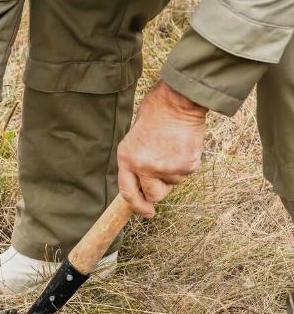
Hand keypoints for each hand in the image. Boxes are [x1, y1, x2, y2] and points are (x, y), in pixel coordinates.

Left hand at [117, 81, 206, 217]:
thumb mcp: (133, 137)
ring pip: (172, 184)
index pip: (127, 192)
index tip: (146, 212)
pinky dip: (185, 164)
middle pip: (153, 195)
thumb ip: (135, 160)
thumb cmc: (155, 114)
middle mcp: (144, 167)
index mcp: (127, 159)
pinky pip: (185, 174)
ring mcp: (166, 168)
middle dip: (159, 189)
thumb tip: (141, 182)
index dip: (136, 206)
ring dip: (173, 173)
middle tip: (164, 174)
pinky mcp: (185, 166)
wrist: (179, 101)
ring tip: (172, 148)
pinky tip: (182, 146)